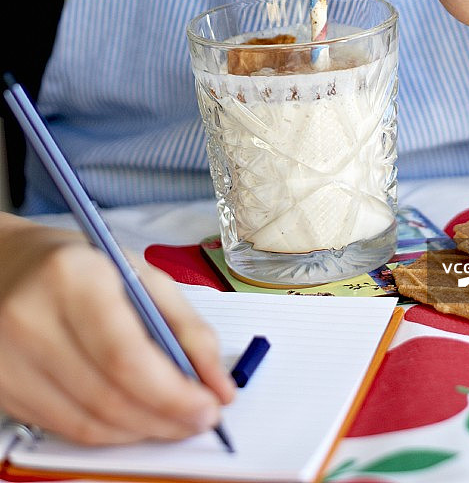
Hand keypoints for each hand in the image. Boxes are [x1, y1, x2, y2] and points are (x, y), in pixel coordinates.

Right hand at [0, 214, 234, 444]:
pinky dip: (110, 432)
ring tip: (175, 421)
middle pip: (108, 397)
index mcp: (73, 278)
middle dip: (166, 417)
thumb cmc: (80, 265)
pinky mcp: (1, 388)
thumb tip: (218, 383)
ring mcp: (8, 359)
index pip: (126, 357)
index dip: (172, 393)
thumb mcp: (139, 273)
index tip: (210, 405)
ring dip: (142, 430)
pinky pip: (65, 428)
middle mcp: (31, 320)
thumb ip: (186, 324)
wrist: (5, 266)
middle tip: (201, 418)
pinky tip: (136, 419)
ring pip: (88, 424)